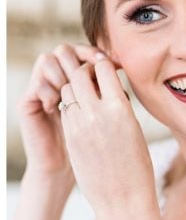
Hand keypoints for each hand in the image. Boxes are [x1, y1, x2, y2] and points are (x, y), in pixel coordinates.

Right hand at [18, 43, 107, 180]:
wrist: (70, 170)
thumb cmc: (99, 145)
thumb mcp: (109, 114)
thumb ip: (113, 91)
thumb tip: (122, 66)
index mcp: (80, 81)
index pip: (83, 50)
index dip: (95, 52)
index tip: (110, 63)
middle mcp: (59, 81)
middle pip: (65, 49)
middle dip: (78, 58)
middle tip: (90, 75)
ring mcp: (43, 91)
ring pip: (47, 60)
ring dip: (61, 72)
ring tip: (71, 91)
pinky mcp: (29, 105)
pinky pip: (36, 84)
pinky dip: (48, 91)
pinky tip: (56, 107)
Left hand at [58, 54, 154, 213]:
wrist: (123, 198)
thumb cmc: (137, 165)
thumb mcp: (134, 129)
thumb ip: (118, 105)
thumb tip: (108, 88)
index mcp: (120, 108)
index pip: (103, 68)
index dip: (104, 66)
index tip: (108, 70)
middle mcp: (96, 113)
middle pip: (79, 75)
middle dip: (84, 73)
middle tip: (93, 79)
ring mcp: (79, 126)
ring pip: (67, 92)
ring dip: (74, 89)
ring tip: (86, 97)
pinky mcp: (69, 137)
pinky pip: (65, 111)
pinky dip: (71, 106)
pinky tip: (81, 114)